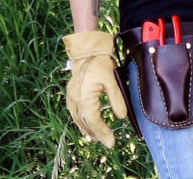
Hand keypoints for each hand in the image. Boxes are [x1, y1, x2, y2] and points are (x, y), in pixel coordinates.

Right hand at [62, 31, 127, 147]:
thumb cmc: (100, 63)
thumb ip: (117, 99)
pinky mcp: (71, 93)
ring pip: (77, 118)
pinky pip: (74, 111)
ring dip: (86, 129)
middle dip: (96, 133)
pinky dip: (80, 120)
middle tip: (107, 142)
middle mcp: (75, 99)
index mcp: (84, 97)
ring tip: (94, 138)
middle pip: (85, 122)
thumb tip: (121, 117)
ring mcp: (71, 96)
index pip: (94, 121)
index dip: (103, 132)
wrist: (87, 50)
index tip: (112, 142)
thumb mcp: (112, 80)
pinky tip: (85, 124)